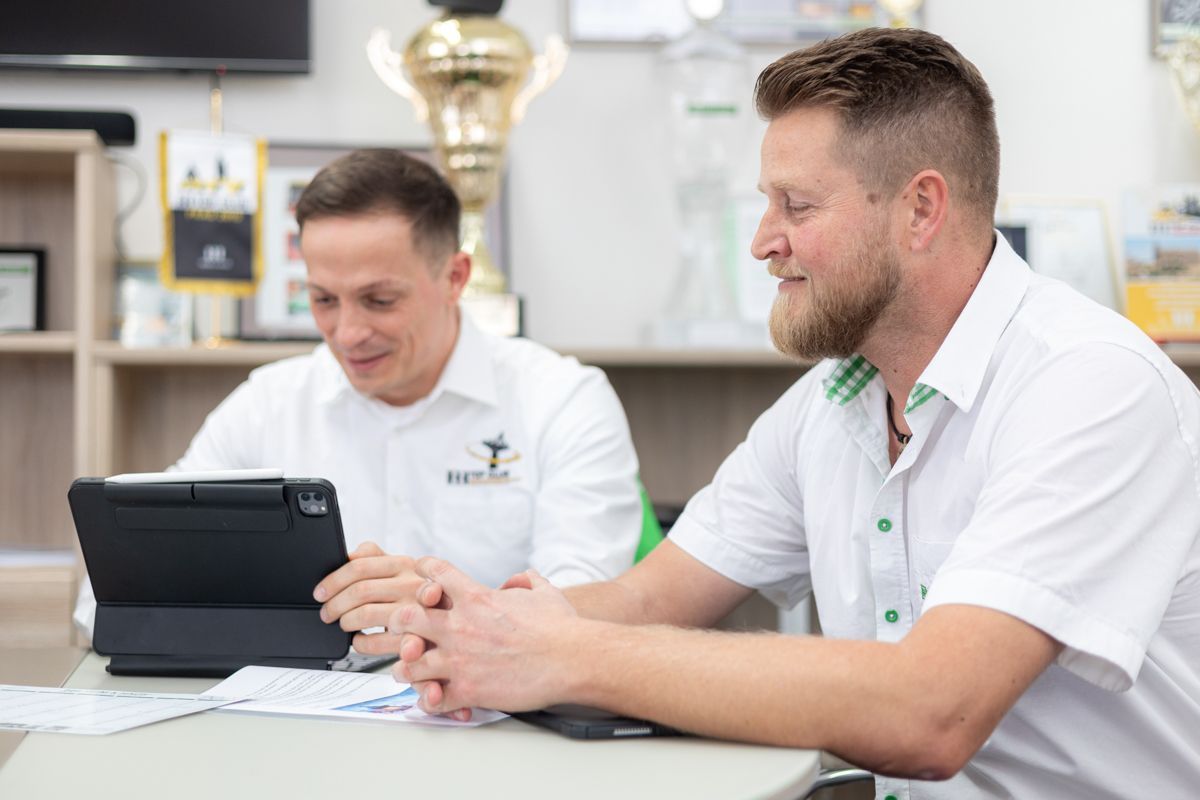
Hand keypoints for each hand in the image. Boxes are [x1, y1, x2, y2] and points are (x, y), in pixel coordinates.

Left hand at [313, 541, 422, 654]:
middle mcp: (413, 585)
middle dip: (334, 604)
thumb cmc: (420, 595)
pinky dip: (359, 642)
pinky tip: (359, 640)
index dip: (334, 580)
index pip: (360, 566)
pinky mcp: (416, 638)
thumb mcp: (405, 569)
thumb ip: (377, 558)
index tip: (320, 591)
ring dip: (345, 621)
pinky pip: (375, 642)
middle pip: (360, 590)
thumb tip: (347, 555)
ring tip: (342, 624)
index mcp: (406, 564)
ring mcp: (416, 611)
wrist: (456, 623)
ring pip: (365, 614)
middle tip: (326, 613)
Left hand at [389, 557, 579, 715]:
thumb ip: (527, 581)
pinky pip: (432, 700)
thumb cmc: (562, 627)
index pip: (436, 573)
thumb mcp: (545, 592)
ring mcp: (461, 660)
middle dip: (399, 623)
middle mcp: (461, 626)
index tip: (421, 576)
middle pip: (406, 617)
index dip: (424, 571)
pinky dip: (429, 700)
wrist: (573, 659)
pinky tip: (435, 697)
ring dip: (407, 667)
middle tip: (402, 630)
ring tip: (411, 671)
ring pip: (409, 664)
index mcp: (477, 597)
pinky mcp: (468, 690)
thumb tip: (521, 578)